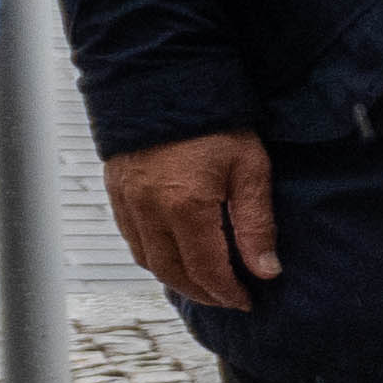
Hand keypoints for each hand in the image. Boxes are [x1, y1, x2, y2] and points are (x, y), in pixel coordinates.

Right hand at [104, 131, 280, 308]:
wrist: (167, 81)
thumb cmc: (216, 121)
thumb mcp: (250, 168)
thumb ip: (256, 223)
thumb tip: (266, 271)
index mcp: (185, 207)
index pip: (206, 269)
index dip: (226, 292)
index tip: (246, 301)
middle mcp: (149, 211)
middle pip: (173, 272)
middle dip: (202, 293)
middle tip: (228, 300)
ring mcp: (127, 202)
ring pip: (148, 260)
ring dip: (176, 280)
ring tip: (205, 285)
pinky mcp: (116, 191)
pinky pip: (131, 239)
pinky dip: (153, 257)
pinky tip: (173, 258)